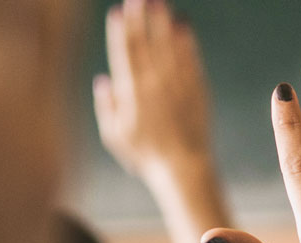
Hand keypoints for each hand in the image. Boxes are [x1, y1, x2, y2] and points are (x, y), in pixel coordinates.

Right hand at [93, 0, 212, 178]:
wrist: (183, 167)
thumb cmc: (145, 155)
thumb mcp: (114, 135)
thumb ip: (106, 106)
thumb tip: (103, 79)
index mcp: (131, 94)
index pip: (124, 55)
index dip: (120, 31)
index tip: (117, 11)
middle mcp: (154, 85)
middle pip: (146, 44)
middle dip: (141, 17)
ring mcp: (177, 86)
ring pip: (168, 47)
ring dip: (163, 22)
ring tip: (160, 2)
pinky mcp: (197, 89)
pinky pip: (191, 60)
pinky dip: (187, 42)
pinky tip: (184, 24)